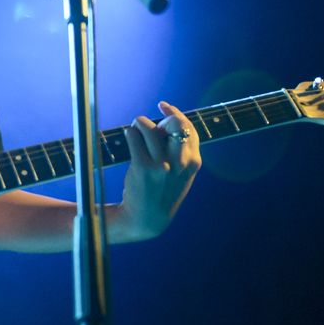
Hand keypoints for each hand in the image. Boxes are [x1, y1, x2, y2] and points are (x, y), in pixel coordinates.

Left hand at [118, 101, 201, 239]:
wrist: (147, 218)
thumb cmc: (162, 191)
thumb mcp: (180, 174)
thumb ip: (181, 151)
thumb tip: (167, 118)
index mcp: (193, 163)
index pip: (189, 128)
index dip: (175, 112)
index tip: (163, 106)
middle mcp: (180, 163)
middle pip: (175, 123)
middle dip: (161, 118)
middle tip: (150, 125)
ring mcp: (162, 166)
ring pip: (150, 127)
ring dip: (140, 123)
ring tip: (135, 129)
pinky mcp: (143, 168)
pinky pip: (134, 137)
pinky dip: (130, 133)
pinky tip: (129, 137)